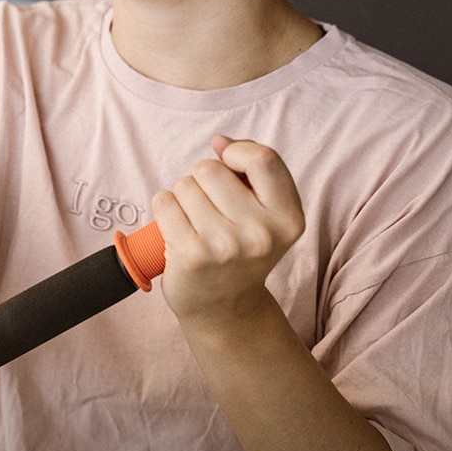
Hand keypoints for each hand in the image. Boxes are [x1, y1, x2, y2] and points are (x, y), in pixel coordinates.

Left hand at [152, 135, 303, 327]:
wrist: (224, 309)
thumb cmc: (241, 250)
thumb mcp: (267, 214)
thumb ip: (253, 171)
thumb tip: (220, 141)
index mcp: (288, 219)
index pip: (262, 158)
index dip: (237, 152)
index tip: (228, 163)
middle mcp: (260, 234)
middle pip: (211, 168)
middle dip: (203, 179)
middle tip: (211, 210)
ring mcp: (224, 246)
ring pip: (185, 184)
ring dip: (183, 197)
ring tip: (196, 224)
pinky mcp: (190, 255)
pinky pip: (163, 202)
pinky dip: (164, 209)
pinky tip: (177, 231)